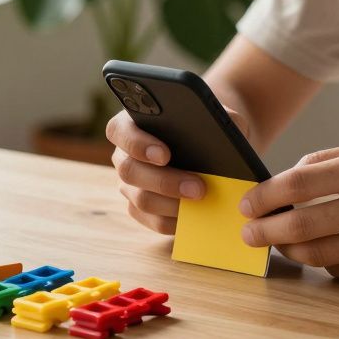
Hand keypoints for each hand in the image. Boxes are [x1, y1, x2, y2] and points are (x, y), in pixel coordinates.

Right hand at [108, 106, 251, 234]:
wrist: (211, 148)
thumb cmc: (207, 126)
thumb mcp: (214, 117)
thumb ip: (214, 120)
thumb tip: (219, 139)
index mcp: (130, 125)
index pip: (119, 131)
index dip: (138, 144)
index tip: (165, 155)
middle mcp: (123, 156)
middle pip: (129, 171)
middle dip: (165, 181)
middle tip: (198, 187)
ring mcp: (129, 185)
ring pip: (141, 199)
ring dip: (173, 203)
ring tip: (202, 201)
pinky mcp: (141, 209)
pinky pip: (152, 220)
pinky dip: (175, 221)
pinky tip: (196, 215)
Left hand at [239, 139, 338, 284]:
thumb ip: (332, 159)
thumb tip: (288, 175)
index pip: (298, 184)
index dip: (264, 197)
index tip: (248, 204)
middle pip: (300, 226)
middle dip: (265, 232)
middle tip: (249, 234)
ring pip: (318, 255)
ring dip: (290, 251)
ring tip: (281, 243)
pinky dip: (325, 263)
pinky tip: (322, 253)